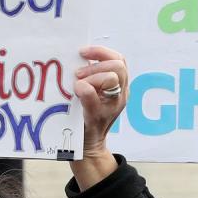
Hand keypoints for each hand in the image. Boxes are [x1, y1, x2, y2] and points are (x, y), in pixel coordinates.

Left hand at [69, 45, 127, 188]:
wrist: (87, 145)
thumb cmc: (85, 116)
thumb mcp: (93, 93)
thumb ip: (91, 77)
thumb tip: (76, 57)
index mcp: (120, 86)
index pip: (119, 60)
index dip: (101, 52)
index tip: (82, 52)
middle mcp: (121, 95)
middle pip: (118, 66)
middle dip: (95, 65)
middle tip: (78, 74)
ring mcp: (112, 106)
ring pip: (112, 78)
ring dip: (92, 76)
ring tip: (77, 84)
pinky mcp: (98, 117)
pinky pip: (94, 97)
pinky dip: (84, 91)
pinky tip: (76, 92)